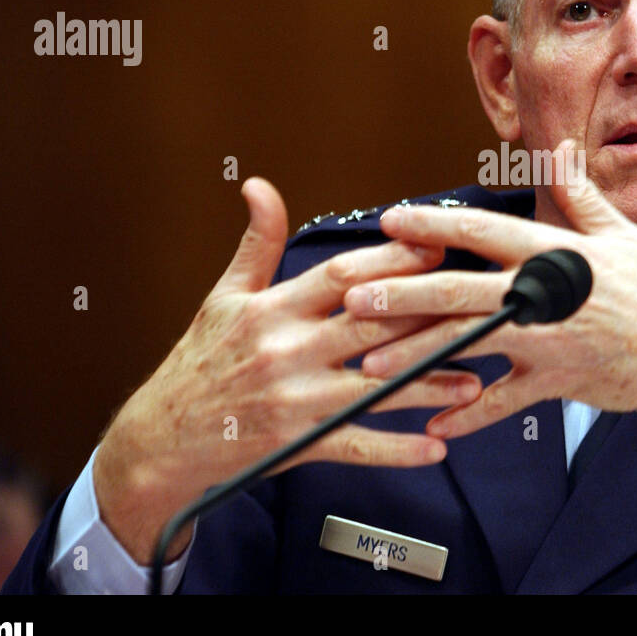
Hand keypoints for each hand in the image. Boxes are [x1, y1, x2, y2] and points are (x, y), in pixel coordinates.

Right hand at [92, 177, 482, 562]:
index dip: (393, 259)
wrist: (159, 439)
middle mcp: (285, 352)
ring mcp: (294, 402)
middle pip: (369, 326)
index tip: (438, 246)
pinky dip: (398, 450)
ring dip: (428, 385)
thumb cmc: (199, 363)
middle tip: (477, 306)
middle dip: (426, 315)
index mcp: (272, 311)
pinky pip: (357, 447)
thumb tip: (259, 185)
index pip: (342, 275)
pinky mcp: (298, 445)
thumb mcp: (222, 297)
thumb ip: (256, 244)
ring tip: (474, 379)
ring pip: (374, 389)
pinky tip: (437, 446)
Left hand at [341, 141, 636, 471]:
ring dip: (415, 357)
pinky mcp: (556, 383)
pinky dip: (469, 417)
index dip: (433, 225)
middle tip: (352, 297)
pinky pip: (504, 404)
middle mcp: (543, 295)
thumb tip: (559, 148)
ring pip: (469, 348)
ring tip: (370, 365)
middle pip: (459, 291)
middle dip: (401, 294)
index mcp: (554, 252)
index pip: (482, 231)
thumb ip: (580, 194)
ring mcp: (547, 342)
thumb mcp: (621, 234)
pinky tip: (433, 426)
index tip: (390, 221)